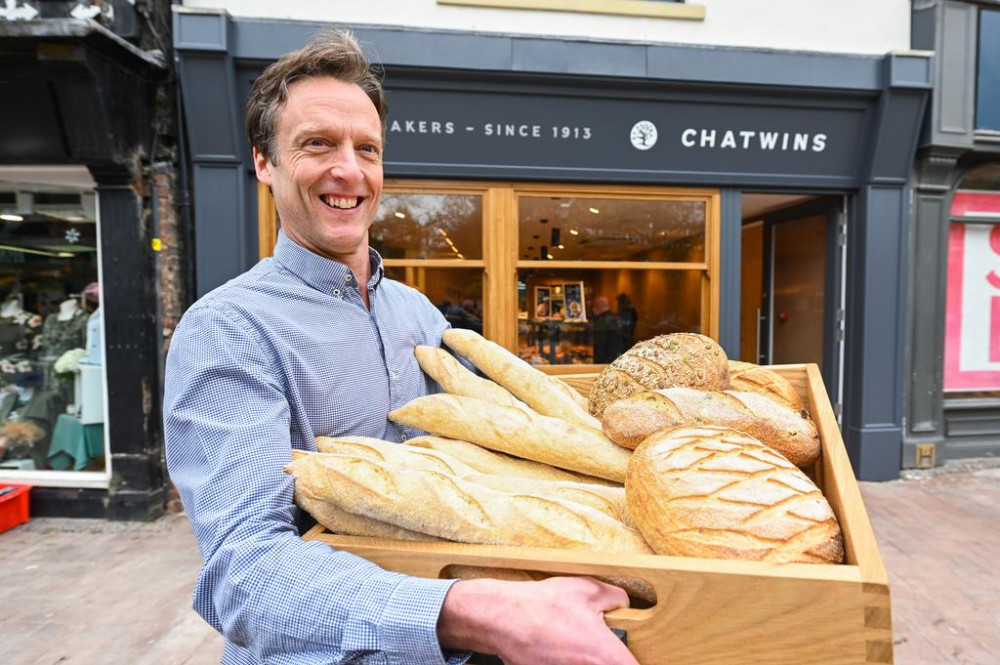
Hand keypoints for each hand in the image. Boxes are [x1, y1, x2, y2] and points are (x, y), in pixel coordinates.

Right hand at [438, 576, 637, 664]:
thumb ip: (616, 598)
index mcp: (606, 655)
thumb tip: (625, 604)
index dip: (637, 662)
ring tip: (575, 644)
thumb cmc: (544, 604)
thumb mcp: (587, 589)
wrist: (503, 619)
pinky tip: (560, 649)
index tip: (631, 655)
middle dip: (610, 658)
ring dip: (588, 660)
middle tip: (600, 646)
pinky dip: (569, 662)